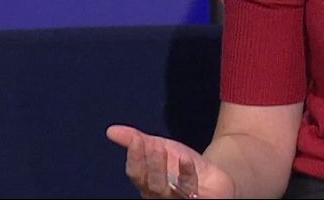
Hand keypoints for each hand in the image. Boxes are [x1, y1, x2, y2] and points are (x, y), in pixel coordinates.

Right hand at [106, 124, 235, 198]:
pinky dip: (186, 174)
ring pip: (165, 190)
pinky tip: (185, 160)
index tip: (136, 139)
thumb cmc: (181, 167)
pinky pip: (190, 190)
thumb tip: (110, 131)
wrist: (213, 176)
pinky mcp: (198, 199)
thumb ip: (136, 140)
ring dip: (162, 169)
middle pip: (150, 184)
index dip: (134, 157)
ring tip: (162, 149)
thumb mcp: (160, 148)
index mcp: (148, 184)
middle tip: (153, 146)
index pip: (136, 174)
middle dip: (150, 164)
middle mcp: (160, 196)